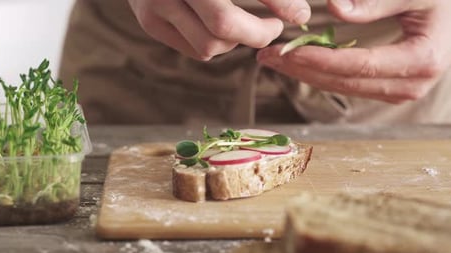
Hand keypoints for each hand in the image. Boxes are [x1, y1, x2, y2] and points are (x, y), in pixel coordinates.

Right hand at [128, 0, 310, 59]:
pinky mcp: (150, 21)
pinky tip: (220, 28)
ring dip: (235, 41)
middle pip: (224, 26)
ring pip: (209, 46)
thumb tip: (300, 13)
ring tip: (244, 25)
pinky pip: (194, 50)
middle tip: (273, 28)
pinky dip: (215, 44)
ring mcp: (155, 5)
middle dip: (257, 33)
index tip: (300, 14)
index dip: (279, 5)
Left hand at [257, 0, 450, 103]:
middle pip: (345, 82)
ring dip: (305, 74)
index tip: (287, 51)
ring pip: (343, 88)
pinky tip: (297, 63)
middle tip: (266, 57)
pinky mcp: (389, 89)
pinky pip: (349, 85)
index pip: (358, 66)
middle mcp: (411, 85)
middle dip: (302, 70)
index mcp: (421, 60)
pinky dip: (321, 74)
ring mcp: (400, 91)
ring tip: (273, 60)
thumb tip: (334, 7)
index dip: (319, 60)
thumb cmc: (446, 1)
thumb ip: (376, 1)